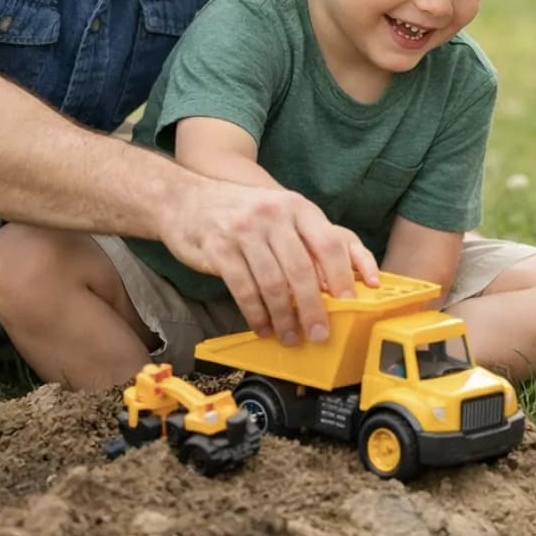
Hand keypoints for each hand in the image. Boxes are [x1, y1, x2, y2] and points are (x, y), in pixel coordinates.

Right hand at [163, 179, 380, 345]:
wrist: (187, 199)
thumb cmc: (244, 214)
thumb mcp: (281, 214)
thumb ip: (308, 241)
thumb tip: (336, 282)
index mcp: (297, 206)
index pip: (329, 243)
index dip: (342, 276)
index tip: (349, 303)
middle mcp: (273, 215)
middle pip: (301, 269)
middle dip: (313, 307)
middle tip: (320, 333)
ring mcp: (244, 230)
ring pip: (273, 284)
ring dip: (284, 317)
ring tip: (291, 336)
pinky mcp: (219, 248)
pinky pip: (244, 290)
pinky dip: (256, 314)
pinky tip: (263, 327)